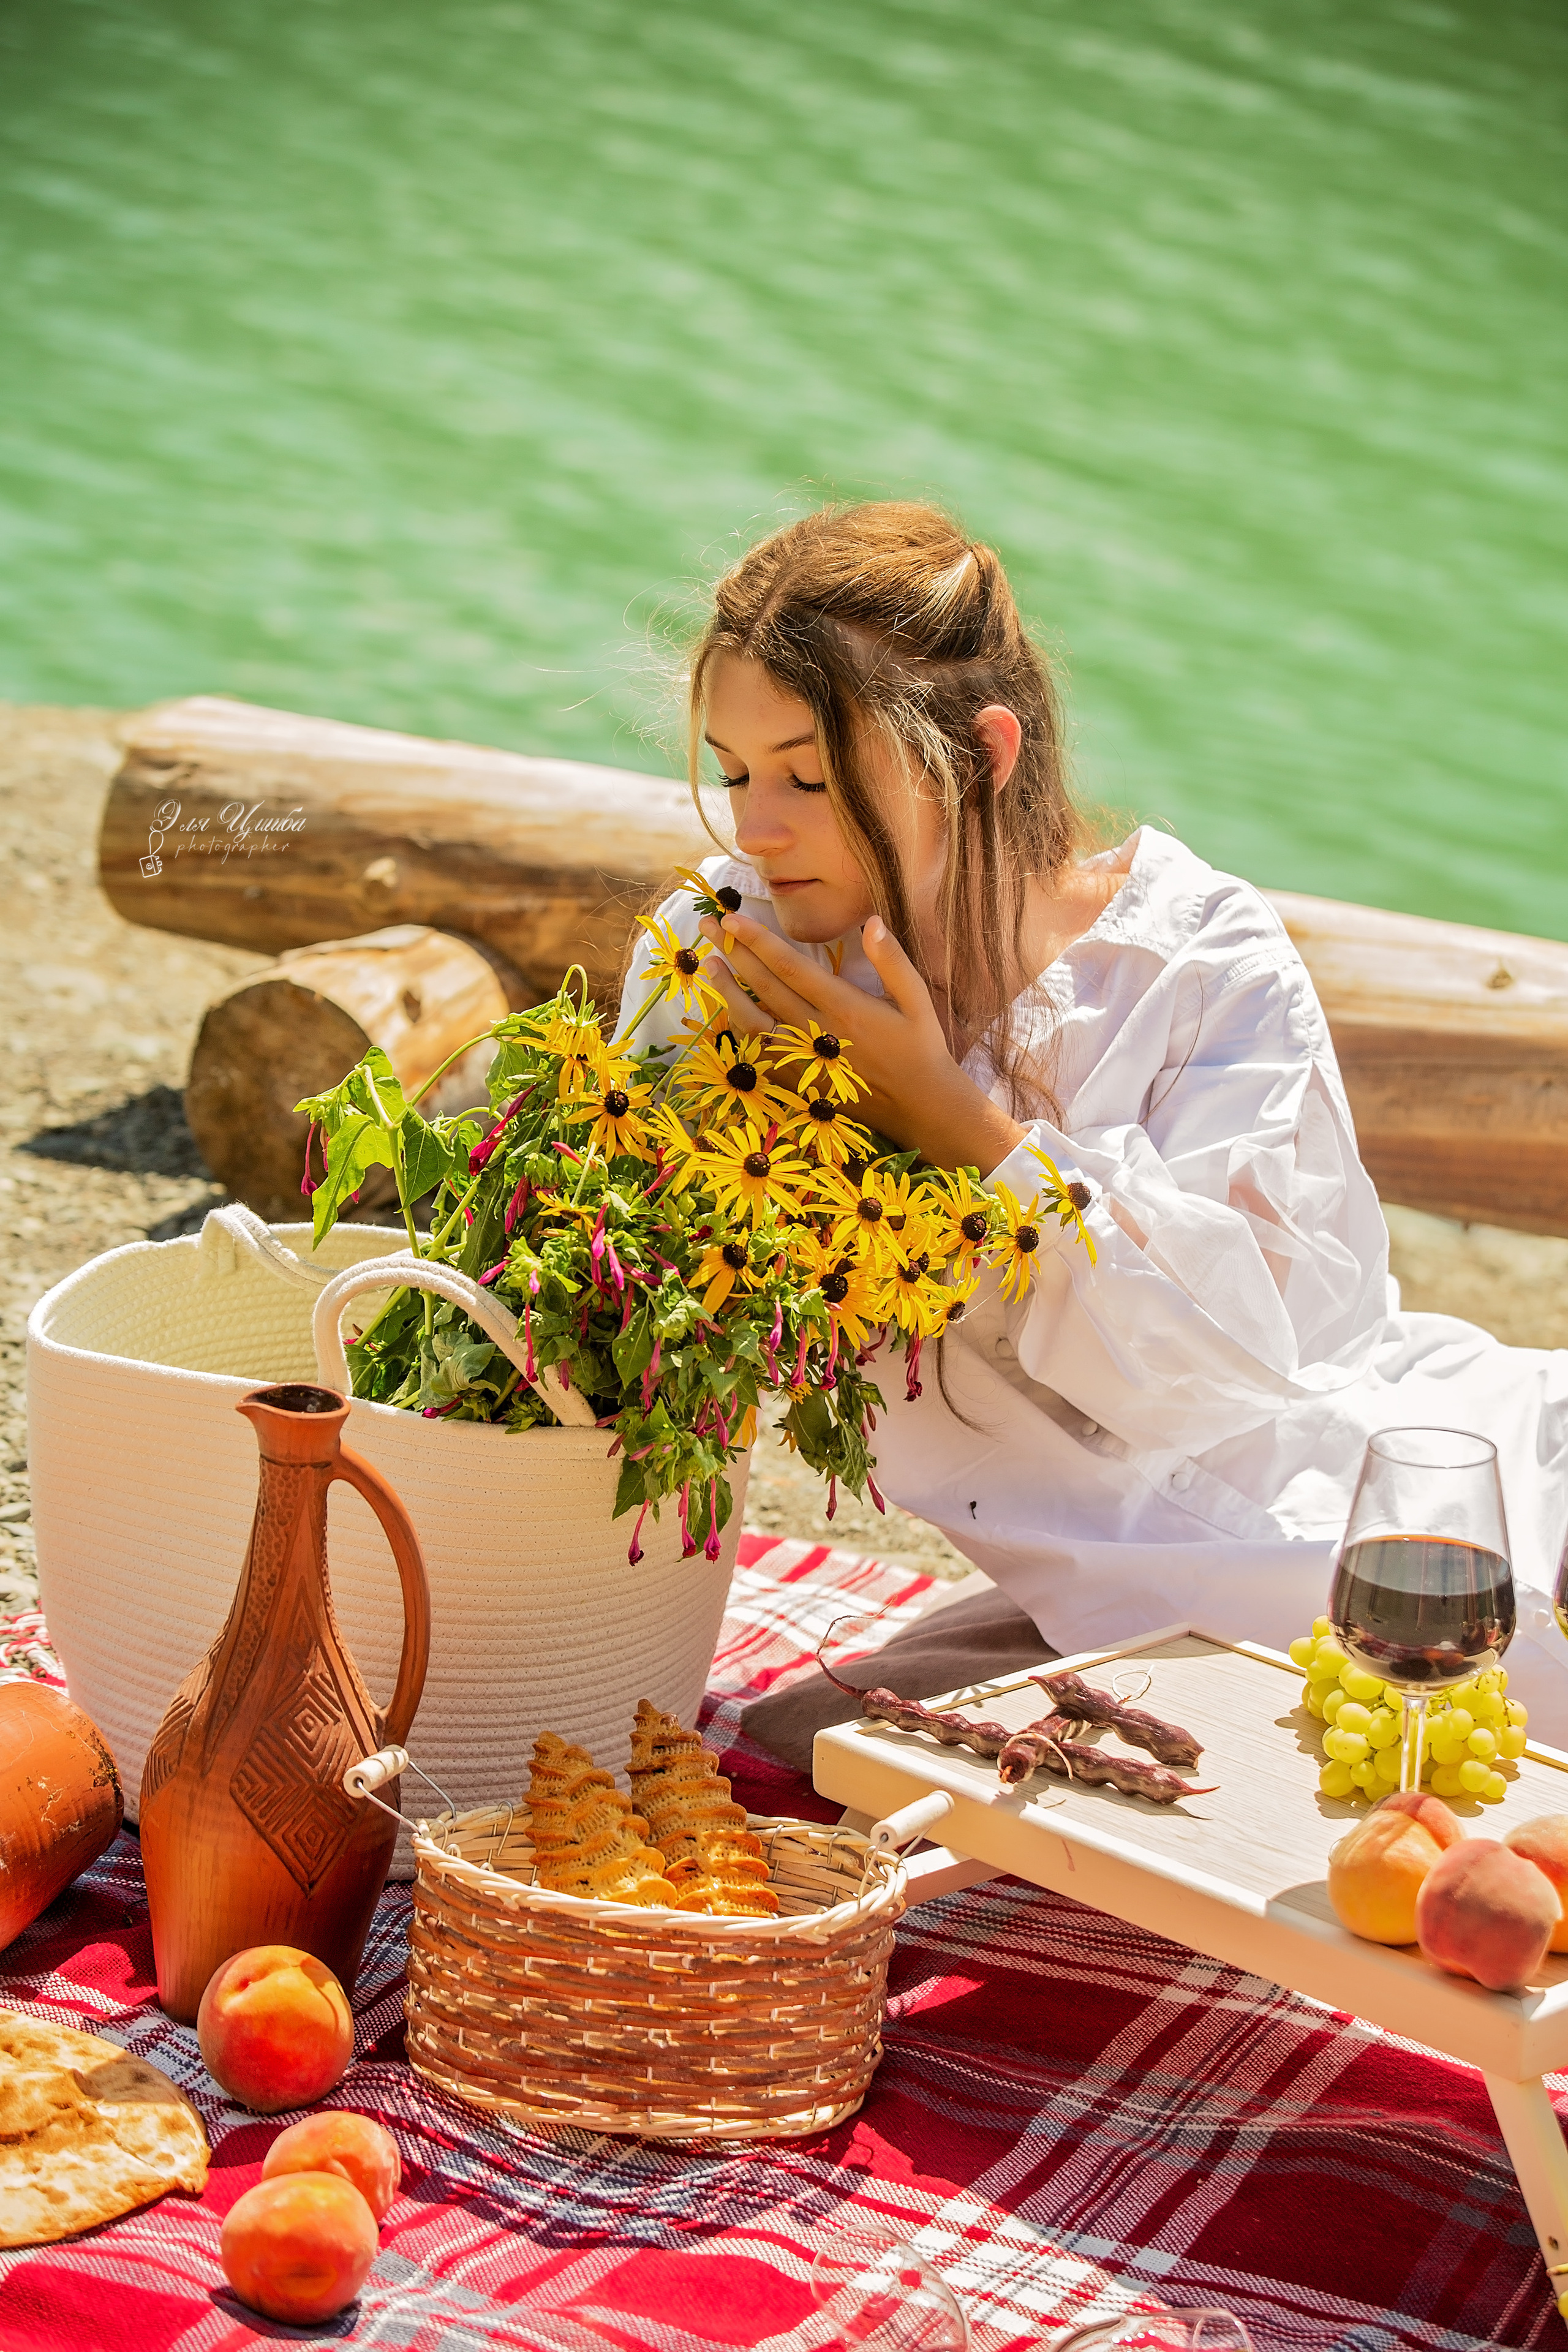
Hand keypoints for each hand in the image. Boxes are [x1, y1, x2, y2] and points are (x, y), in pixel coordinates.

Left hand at [697, 910, 1025, 1176]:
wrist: (922, 1109)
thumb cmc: (922, 1050)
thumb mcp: (918, 1001)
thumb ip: (893, 961)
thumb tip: (871, 922)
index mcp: (845, 1007)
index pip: (790, 966)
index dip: (757, 941)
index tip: (732, 919)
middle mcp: (817, 1033)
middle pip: (764, 986)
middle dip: (732, 953)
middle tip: (706, 925)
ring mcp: (803, 1060)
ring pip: (752, 1021)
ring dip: (726, 991)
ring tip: (707, 964)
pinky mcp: (798, 1082)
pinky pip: (758, 1054)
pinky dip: (738, 1031)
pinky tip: (726, 1012)